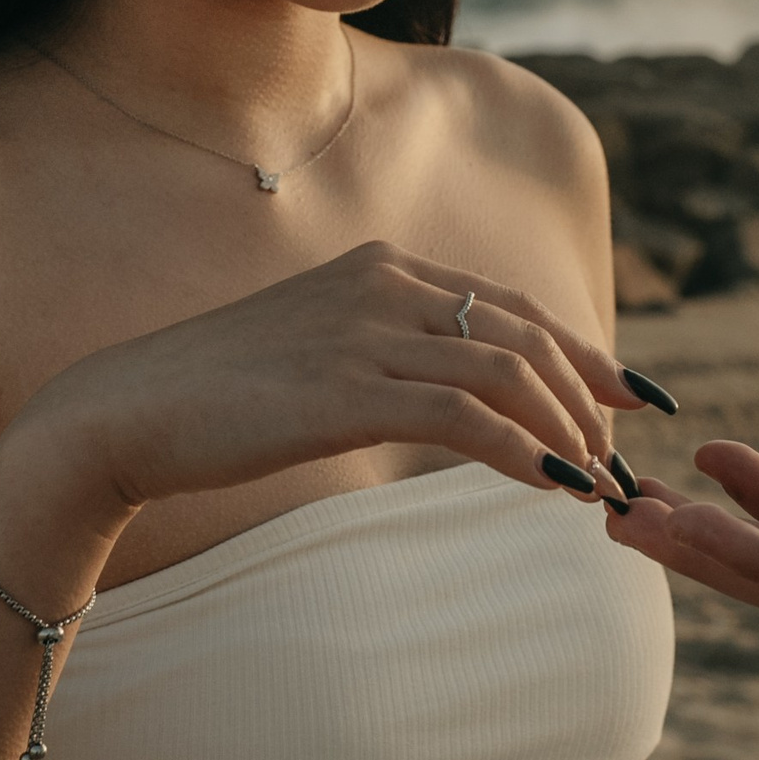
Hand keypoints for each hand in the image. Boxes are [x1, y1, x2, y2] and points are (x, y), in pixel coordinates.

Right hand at [0, 240, 658, 539]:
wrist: (127, 410)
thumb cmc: (217, 395)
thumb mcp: (316, 353)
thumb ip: (384, 356)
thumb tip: (451, 397)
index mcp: (380, 270)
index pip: (510, 305)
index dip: (581, 352)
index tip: (631, 399)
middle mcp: (382, 285)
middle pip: (524, 333)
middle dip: (588, 399)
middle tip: (620, 462)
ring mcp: (363, 333)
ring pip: (507, 371)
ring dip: (567, 431)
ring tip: (595, 485)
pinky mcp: (345, 390)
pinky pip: (464, 416)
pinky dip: (524, 452)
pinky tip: (555, 489)